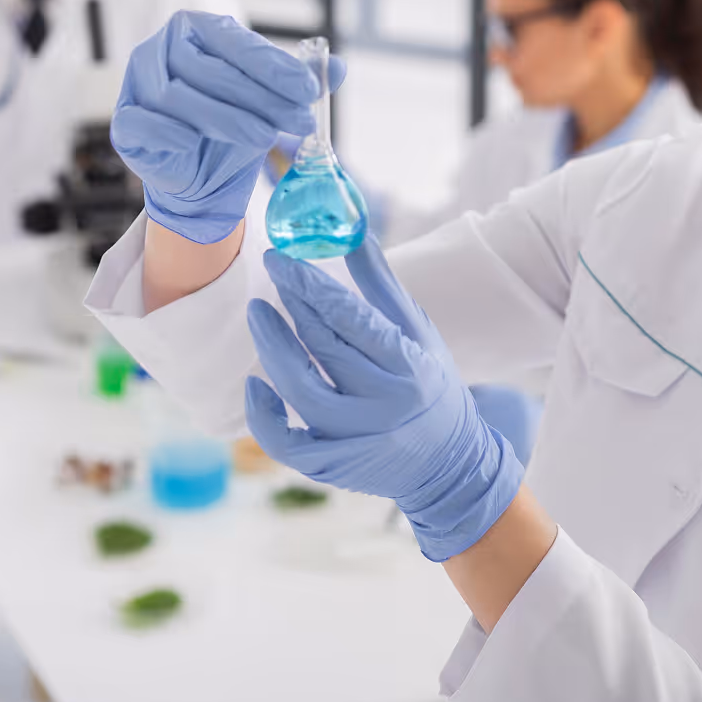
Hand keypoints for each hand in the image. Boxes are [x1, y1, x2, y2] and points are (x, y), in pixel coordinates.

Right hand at [111, 11, 343, 243]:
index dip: (274, 67)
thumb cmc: (232, 124)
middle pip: (211, 70)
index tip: (309, 90)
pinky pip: (144, 123)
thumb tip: (339, 68)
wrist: (201, 173)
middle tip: (300, 119)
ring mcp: (137, 85)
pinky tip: (198, 142)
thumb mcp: (270, 100)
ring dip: (229, 117)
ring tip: (267, 136)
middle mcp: (161, 50)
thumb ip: (300, 82)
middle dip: (261, 97)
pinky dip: (172, 132)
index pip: (235, 42)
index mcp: (195, 30)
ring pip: (180, 97)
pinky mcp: (126, 123)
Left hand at [244, 240, 523, 562]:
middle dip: (292, 304)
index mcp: (409, 367)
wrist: (447, 464)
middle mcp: (383, 405)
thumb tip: (353, 234)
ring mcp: (354, 439)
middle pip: (323, 347)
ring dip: (272, 347)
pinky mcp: (330, 467)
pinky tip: (254, 381)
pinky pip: (284, 441)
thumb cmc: (432, 385)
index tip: (283, 257)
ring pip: (299, 389)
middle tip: (273, 271)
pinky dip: (263, 413)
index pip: (350, 318)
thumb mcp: (419, 332)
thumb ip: (382, 286)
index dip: (310, 285)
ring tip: (259, 313)